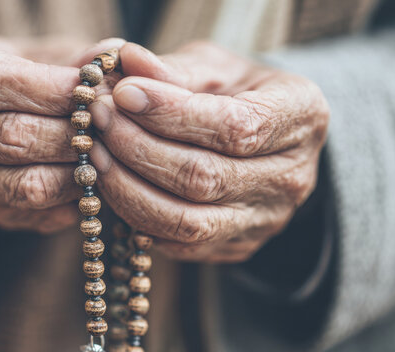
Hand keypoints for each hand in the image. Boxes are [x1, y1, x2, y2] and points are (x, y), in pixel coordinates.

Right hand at [0, 36, 124, 232]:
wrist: (1, 118)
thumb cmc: (34, 79)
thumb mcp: (51, 55)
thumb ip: (80, 58)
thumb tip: (113, 55)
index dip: (48, 89)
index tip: (91, 89)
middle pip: (12, 137)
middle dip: (70, 134)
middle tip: (110, 127)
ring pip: (27, 185)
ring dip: (76, 172)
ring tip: (106, 155)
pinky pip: (39, 214)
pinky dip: (74, 200)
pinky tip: (92, 181)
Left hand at [89, 42, 328, 261]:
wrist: (261, 137)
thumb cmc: (237, 92)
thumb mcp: (215, 67)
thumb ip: (175, 69)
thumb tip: (127, 63)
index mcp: (301, 117)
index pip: (236, 126)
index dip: (172, 113)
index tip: (122, 93)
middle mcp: (291, 177)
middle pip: (204, 178)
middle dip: (138, 147)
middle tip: (97, 118)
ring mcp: (264, 220)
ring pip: (186, 222)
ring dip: (127, 188)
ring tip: (93, 152)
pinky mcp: (235, 246)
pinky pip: (177, 245)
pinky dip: (134, 216)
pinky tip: (111, 184)